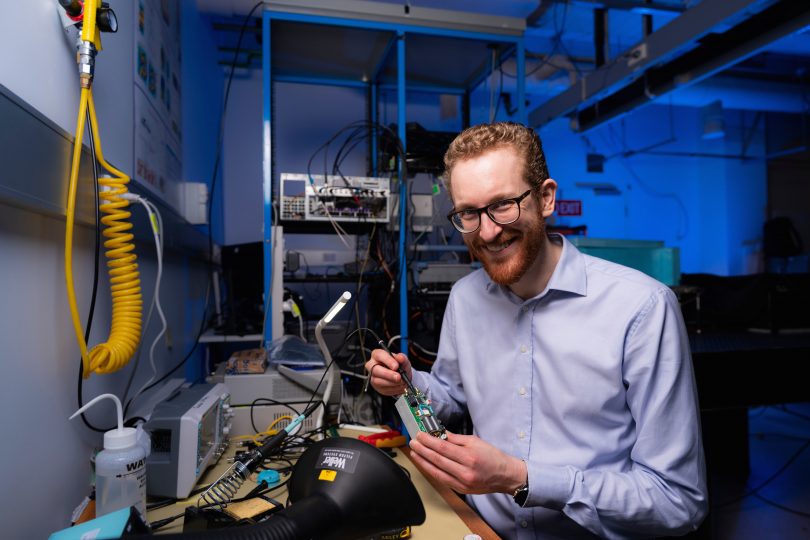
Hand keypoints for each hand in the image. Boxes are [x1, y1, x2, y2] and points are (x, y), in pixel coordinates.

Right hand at [364, 349, 411, 395]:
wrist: (400, 376)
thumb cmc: (398, 365)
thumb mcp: (402, 359)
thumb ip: (402, 358)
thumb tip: (400, 358)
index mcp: (377, 355)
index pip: (379, 355)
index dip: (388, 361)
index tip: (396, 366)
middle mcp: (372, 365)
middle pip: (375, 370)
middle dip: (388, 374)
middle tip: (398, 377)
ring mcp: (373, 377)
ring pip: (378, 381)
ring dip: (392, 383)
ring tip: (402, 382)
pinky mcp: (376, 386)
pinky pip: (383, 389)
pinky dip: (393, 388)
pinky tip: (399, 386)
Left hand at [408, 430, 526, 495]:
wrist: (505, 476)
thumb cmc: (492, 457)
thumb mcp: (475, 441)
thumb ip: (455, 438)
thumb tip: (439, 433)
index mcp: (469, 457)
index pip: (443, 448)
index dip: (429, 441)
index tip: (420, 435)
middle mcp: (465, 472)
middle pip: (438, 459)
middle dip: (422, 450)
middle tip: (413, 443)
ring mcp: (462, 483)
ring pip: (437, 472)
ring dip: (423, 462)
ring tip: (414, 453)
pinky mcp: (461, 490)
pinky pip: (442, 480)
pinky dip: (432, 471)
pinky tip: (425, 465)